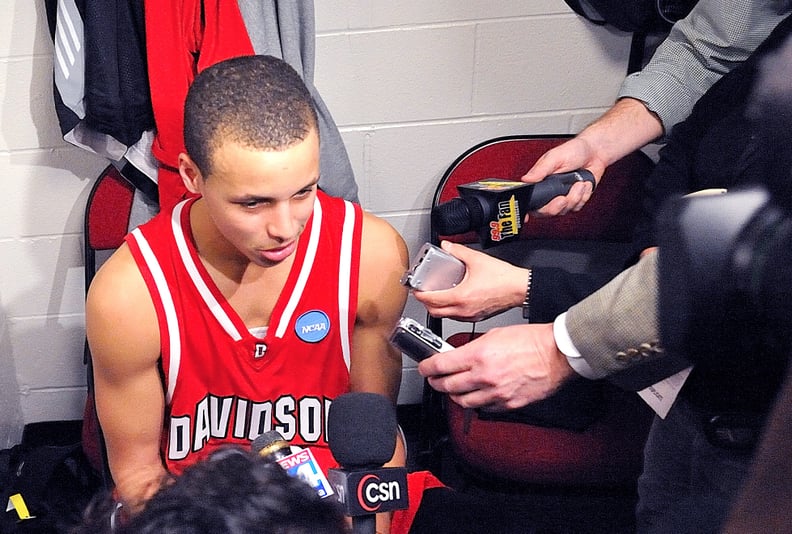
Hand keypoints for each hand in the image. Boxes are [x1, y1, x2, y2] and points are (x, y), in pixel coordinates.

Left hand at [411, 241, 527, 321]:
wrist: (520, 288)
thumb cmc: (504, 279)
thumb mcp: (477, 259)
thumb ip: (458, 251)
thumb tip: (447, 245)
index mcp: (461, 297)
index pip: (431, 300)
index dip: (419, 294)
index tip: (416, 289)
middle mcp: (464, 310)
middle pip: (435, 312)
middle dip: (425, 303)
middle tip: (423, 292)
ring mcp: (470, 316)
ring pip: (446, 316)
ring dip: (437, 307)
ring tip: (436, 294)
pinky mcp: (477, 316)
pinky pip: (457, 316)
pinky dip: (450, 309)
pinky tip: (453, 298)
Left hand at [417, 323, 575, 410]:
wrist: (557, 354)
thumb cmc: (531, 341)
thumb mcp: (494, 334)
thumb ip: (473, 348)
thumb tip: (458, 356)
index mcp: (478, 356)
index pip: (440, 365)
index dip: (427, 367)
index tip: (425, 367)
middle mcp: (484, 376)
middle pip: (447, 385)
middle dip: (436, 382)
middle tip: (435, 378)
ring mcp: (496, 393)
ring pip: (462, 401)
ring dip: (454, 395)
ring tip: (454, 388)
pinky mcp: (508, 404)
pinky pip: (484, 408)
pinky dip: (477, 403)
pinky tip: (477, 395)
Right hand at [520, 98, 662, 217]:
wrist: (598, 149)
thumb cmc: (576, 148)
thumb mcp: (554, 156)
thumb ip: (539, 170)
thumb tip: (525, 181)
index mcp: (541, 180)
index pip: (530, 201)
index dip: (530, 210)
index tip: (530, 215)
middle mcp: (550, 190)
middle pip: (548, 211)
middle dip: (559, 202)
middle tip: (566, 191)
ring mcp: (564, 195)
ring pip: (564, 210)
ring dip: (574, 197)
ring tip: (578, 182)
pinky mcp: (578, 197)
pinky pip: (578, 207)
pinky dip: (583, 196)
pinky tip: (584, 184)